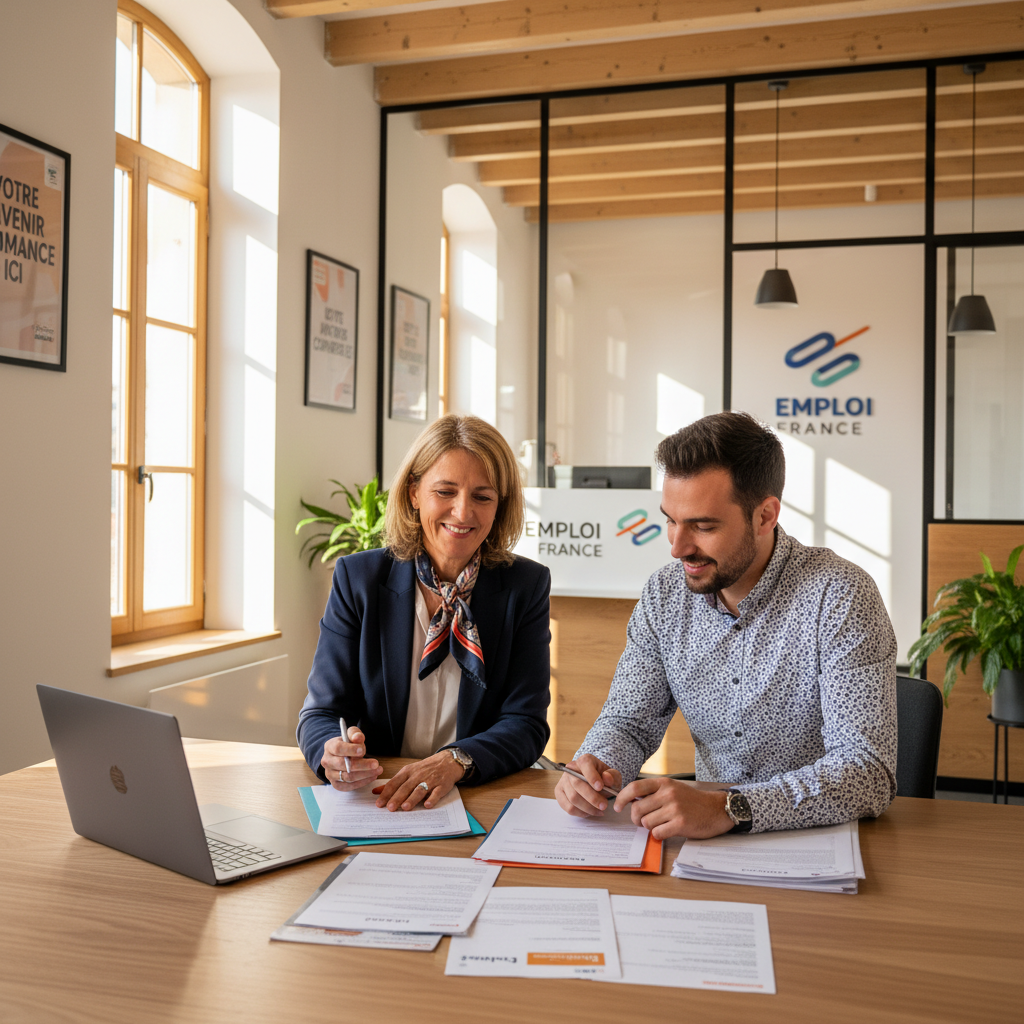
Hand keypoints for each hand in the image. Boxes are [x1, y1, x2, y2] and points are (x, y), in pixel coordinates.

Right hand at [321, 728, 382, 790]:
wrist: (342, 755)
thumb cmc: (348, 744)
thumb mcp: (352, 735)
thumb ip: (355, 734)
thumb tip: (358, 738)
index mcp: (329, 747)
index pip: (338, 749)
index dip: (350, 750)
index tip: (363, 751)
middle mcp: (327, 761)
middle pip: (343, 765)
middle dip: (361, 765)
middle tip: (376, 764)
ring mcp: (330, 774)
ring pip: (347, 777)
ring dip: (365, 775)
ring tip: (378, 770)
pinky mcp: (336, 784)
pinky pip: (349, 786)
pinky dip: (362, 782)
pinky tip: (372, 776)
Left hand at [372, 751, 465, 810]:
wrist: (447, 761)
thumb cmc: (425, 769)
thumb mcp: (408, 772)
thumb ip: (393, 783)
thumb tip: (376, 792)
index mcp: (408, 771)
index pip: (394, 783)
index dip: (386, 793)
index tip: (379, 804)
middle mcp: (418, 775)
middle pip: (405, 787)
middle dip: (397, 798)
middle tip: (390, 808)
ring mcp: (430, 780)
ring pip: (419, 790)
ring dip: (412, 798)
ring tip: (405, 807)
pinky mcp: (441, 785)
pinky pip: (436, 793)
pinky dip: (432, 799)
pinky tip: (427, 805)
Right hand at [554, 755, 621, 817]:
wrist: (594, 782)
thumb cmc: (603, 778)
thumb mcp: (612, 775)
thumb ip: (612, 776)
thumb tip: (607, 778)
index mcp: (585, 761)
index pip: (585, 766)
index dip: (592, 777)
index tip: (600, 787)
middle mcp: (571, 769)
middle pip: (577, 784)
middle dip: (592, 797)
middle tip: (604, 806)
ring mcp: (563, 781)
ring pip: (573, 798)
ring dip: (588, 808)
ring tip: (599, 811)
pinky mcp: (559, 792)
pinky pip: (568, 807)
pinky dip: (580, 812)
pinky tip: (589, 812)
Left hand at [613, 778, 733, 839]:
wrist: (717, 809)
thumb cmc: (692, 800)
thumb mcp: (673, 788)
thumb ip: (654, 793)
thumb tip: (631, 802)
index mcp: (664, 783)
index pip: (635, 788)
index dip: (622, 798)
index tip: (617, 806)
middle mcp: (668, 794)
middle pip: (637, 809)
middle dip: (636, 818)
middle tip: (642, 821)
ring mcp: (674, 809)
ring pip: (646, 822)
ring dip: (650, 827)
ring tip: (660, 824)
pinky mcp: (680, 824)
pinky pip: (657, 833)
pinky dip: (659, 835)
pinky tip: (667, 830)